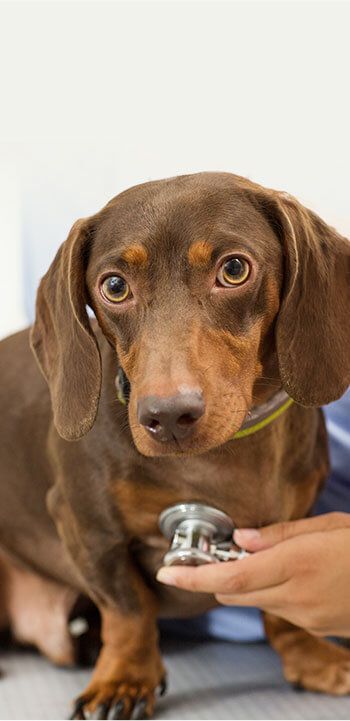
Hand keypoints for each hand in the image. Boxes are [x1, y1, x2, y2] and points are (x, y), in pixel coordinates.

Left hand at [156, 512, 349, 636]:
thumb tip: (241, 540)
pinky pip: (276, 608)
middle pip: (234, 594)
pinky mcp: (314, 625)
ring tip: (239, 559)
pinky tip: (274, 572)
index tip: (166, 572)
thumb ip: (279, 535)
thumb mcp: (326, 526)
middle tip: (194, 560)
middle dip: (209, 578)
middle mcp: (297, 595)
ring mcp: (306, 616)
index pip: (231, 578)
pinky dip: (264, 591)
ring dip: (238, 584)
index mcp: (298, 564)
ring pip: (253, 601)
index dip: (193, 576)